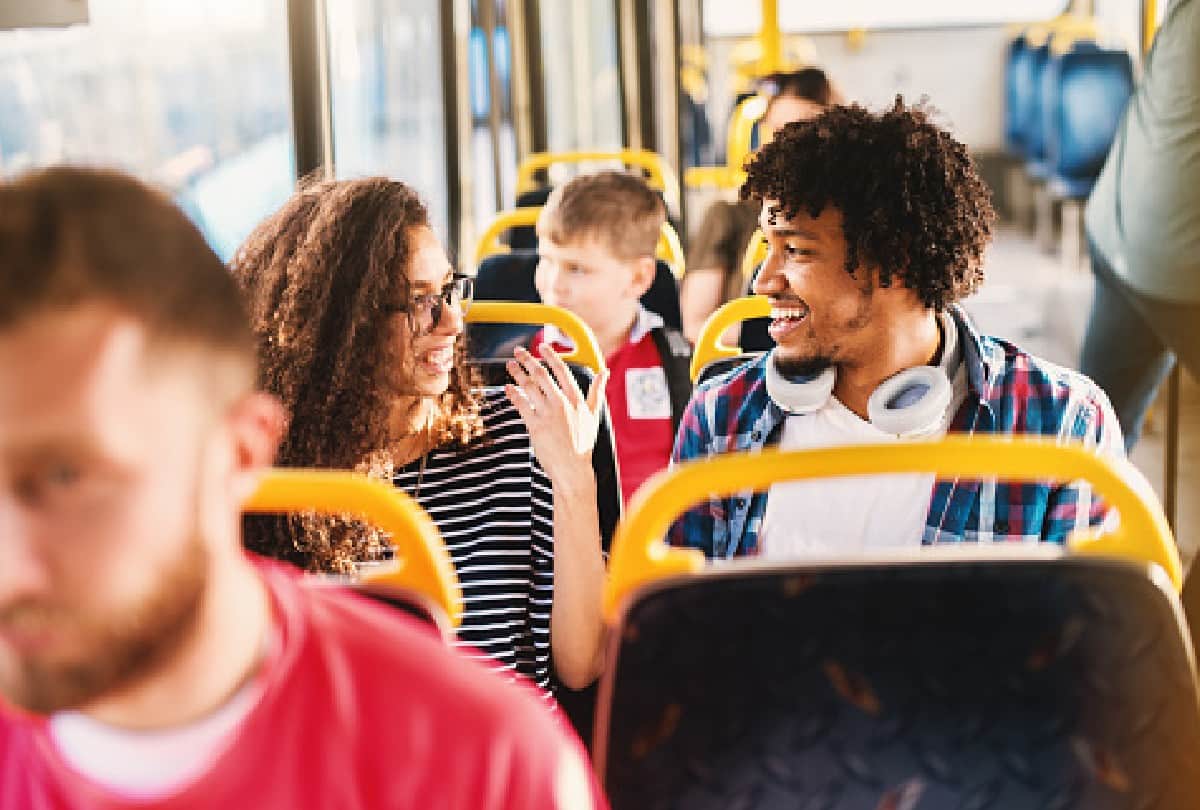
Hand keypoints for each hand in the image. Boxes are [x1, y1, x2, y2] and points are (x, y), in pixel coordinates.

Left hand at [504, 344, 608, 484]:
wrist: (572, 468)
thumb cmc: (583, 444)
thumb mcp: (594, 415)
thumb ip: (597, 391)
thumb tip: (605, 372)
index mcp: (576, 399)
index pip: (562, 370)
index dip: (550, 356)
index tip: (541, 347)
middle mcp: (562, 403)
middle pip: (542, 374)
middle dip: (528, 360)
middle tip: (518, 351)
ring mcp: (548, 414)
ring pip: (529, 387)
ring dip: (518, 373)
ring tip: (510, 365)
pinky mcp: (535, 425)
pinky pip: (521, 404)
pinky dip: (513, 394)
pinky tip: (508, 387)